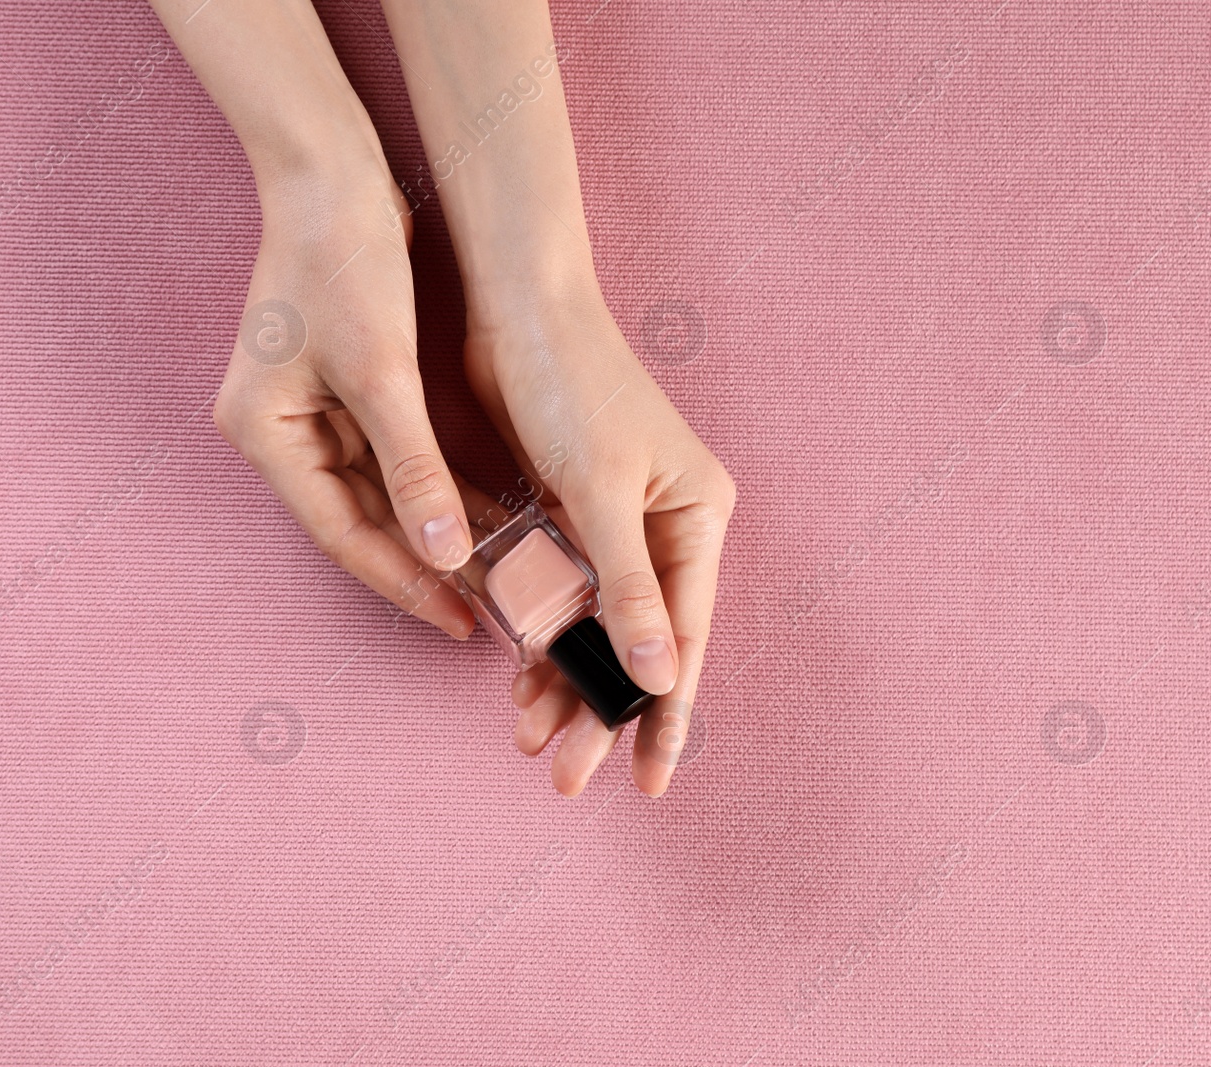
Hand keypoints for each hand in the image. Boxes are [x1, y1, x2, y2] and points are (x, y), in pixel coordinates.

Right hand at [212, 169, 477, 638]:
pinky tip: (480, 513)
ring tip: (496, 571)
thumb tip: (448, 554)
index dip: (404, 582)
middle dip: (424, 563)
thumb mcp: (382, 373)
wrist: (334, 174)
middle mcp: (275, 434)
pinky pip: (386, 460)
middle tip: (490, 609)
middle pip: (357, 522)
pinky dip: (430, 485)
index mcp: (264, 435)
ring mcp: (302, 415)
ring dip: (434, 528)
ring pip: (376, 496)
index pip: (341, 534)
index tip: (460, 623)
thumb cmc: (343, 260)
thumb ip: (414, 470)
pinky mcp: (336, 394)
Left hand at [465, 286, 736, 797]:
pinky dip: (540, 634)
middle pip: (638, 644)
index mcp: (696, 518)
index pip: (683, 639)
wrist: (515, 302)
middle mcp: (664, 526)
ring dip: (563, 680)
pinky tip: (517, 679)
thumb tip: (657, 676)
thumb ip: (626, 588)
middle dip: (602, 712)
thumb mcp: (599, 491)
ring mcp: (615, 522)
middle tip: (564, 777)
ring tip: (528, 738)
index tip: (651, 783)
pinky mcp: (570, 512)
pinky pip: (561, 593)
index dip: (666, 715)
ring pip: (595, 627)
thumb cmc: (568, 384)